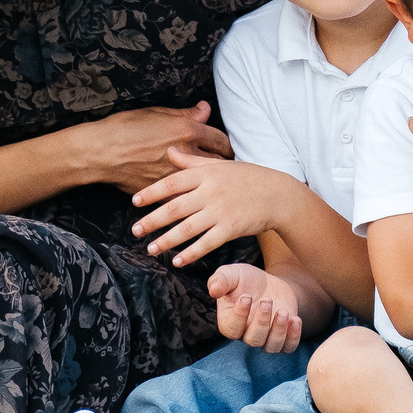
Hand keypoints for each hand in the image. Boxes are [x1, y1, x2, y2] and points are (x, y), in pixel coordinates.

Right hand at [86, 104, 232, 196]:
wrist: (100, 153)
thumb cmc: (124, 127)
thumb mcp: (156, 113)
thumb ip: (185, 114)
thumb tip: (205, 109)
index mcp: (187, 131)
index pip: (221, 139)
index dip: (225, 144)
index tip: (225, 148)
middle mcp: (187, 154)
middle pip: (220, 163)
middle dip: (223, 165)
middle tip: (223, 168)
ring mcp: (177, 176)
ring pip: (205, 182)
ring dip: (209, 182)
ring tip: (211, 184)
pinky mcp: (165, 192)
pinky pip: (185, 196)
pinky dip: (189, 195)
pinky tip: (191, 196)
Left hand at [131, 146, 294, 265]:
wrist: (277, 194)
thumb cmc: (246, 177)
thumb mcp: (220, 164)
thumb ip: (192, 160)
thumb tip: (169, 151)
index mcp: (206, 173)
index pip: (172, 183)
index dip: (151, 192)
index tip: (134, 202)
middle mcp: (211, 192)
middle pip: (174, 208)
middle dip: (152, 220)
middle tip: (135, 230)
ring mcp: (221, 211)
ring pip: (187, 229)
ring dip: (166, 240)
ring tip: (151, 248)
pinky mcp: (231, 228)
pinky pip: (207, 243)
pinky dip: (191, 253)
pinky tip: (178, 261)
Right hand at [208, 263, 303, 353]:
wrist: (268, 282)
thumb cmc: (245, 279)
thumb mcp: (231, 274)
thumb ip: (220, 280)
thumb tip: (213, 290)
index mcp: (229, 322)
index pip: (231, 328)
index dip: (239, 315)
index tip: (246, 296)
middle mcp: (246, 334)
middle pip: (253, 339)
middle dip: (261, 321)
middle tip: (267, 300)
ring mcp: (266, 337)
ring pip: (271, 346)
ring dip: (278, 331)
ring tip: (283, 311)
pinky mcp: (283, 336)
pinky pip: (288, 347)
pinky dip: (293, 337)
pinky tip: (295, 319)